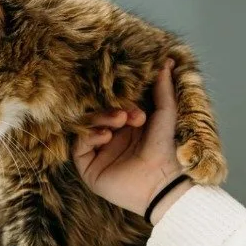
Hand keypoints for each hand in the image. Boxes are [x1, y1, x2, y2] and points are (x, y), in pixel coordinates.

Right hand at [73, 61, 187, 220]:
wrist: (162, 183)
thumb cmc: (166, 149)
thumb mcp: (166, 115)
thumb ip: (163, 89)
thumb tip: (166, 62)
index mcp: (129, 126)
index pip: (113, 104)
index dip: (121, 101)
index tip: (137, 109)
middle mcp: (112, 138)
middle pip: (97, 113)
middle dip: (109, 110)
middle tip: (125, 115)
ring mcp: (99, 152)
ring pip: (86, 126)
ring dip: (100, 120)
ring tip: (117, 123)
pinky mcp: (89, 167)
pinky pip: (79, 146)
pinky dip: (89, 136)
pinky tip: (105, 137)